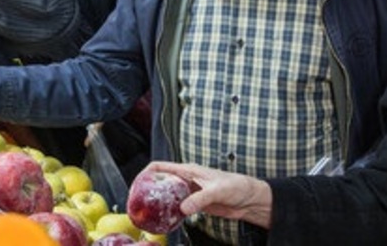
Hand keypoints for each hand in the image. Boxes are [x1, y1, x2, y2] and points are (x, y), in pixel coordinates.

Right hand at [143, 161, 273, 228]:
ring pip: (168, 196)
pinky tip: (167, 220)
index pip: (161, 167)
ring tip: (149, 213)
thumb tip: (183, 208)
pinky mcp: (195, 204)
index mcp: (188, 170)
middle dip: (149, 190)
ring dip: (160, 203)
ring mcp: (190, 192)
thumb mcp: (217, 190)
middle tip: (139, 203)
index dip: (146, 173)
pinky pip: (177, 208)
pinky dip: (171, 213)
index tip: (137, 184)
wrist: (249, 199)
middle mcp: (186, 180)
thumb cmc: (237, 186)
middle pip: (161, 182)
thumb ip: (199, 199)